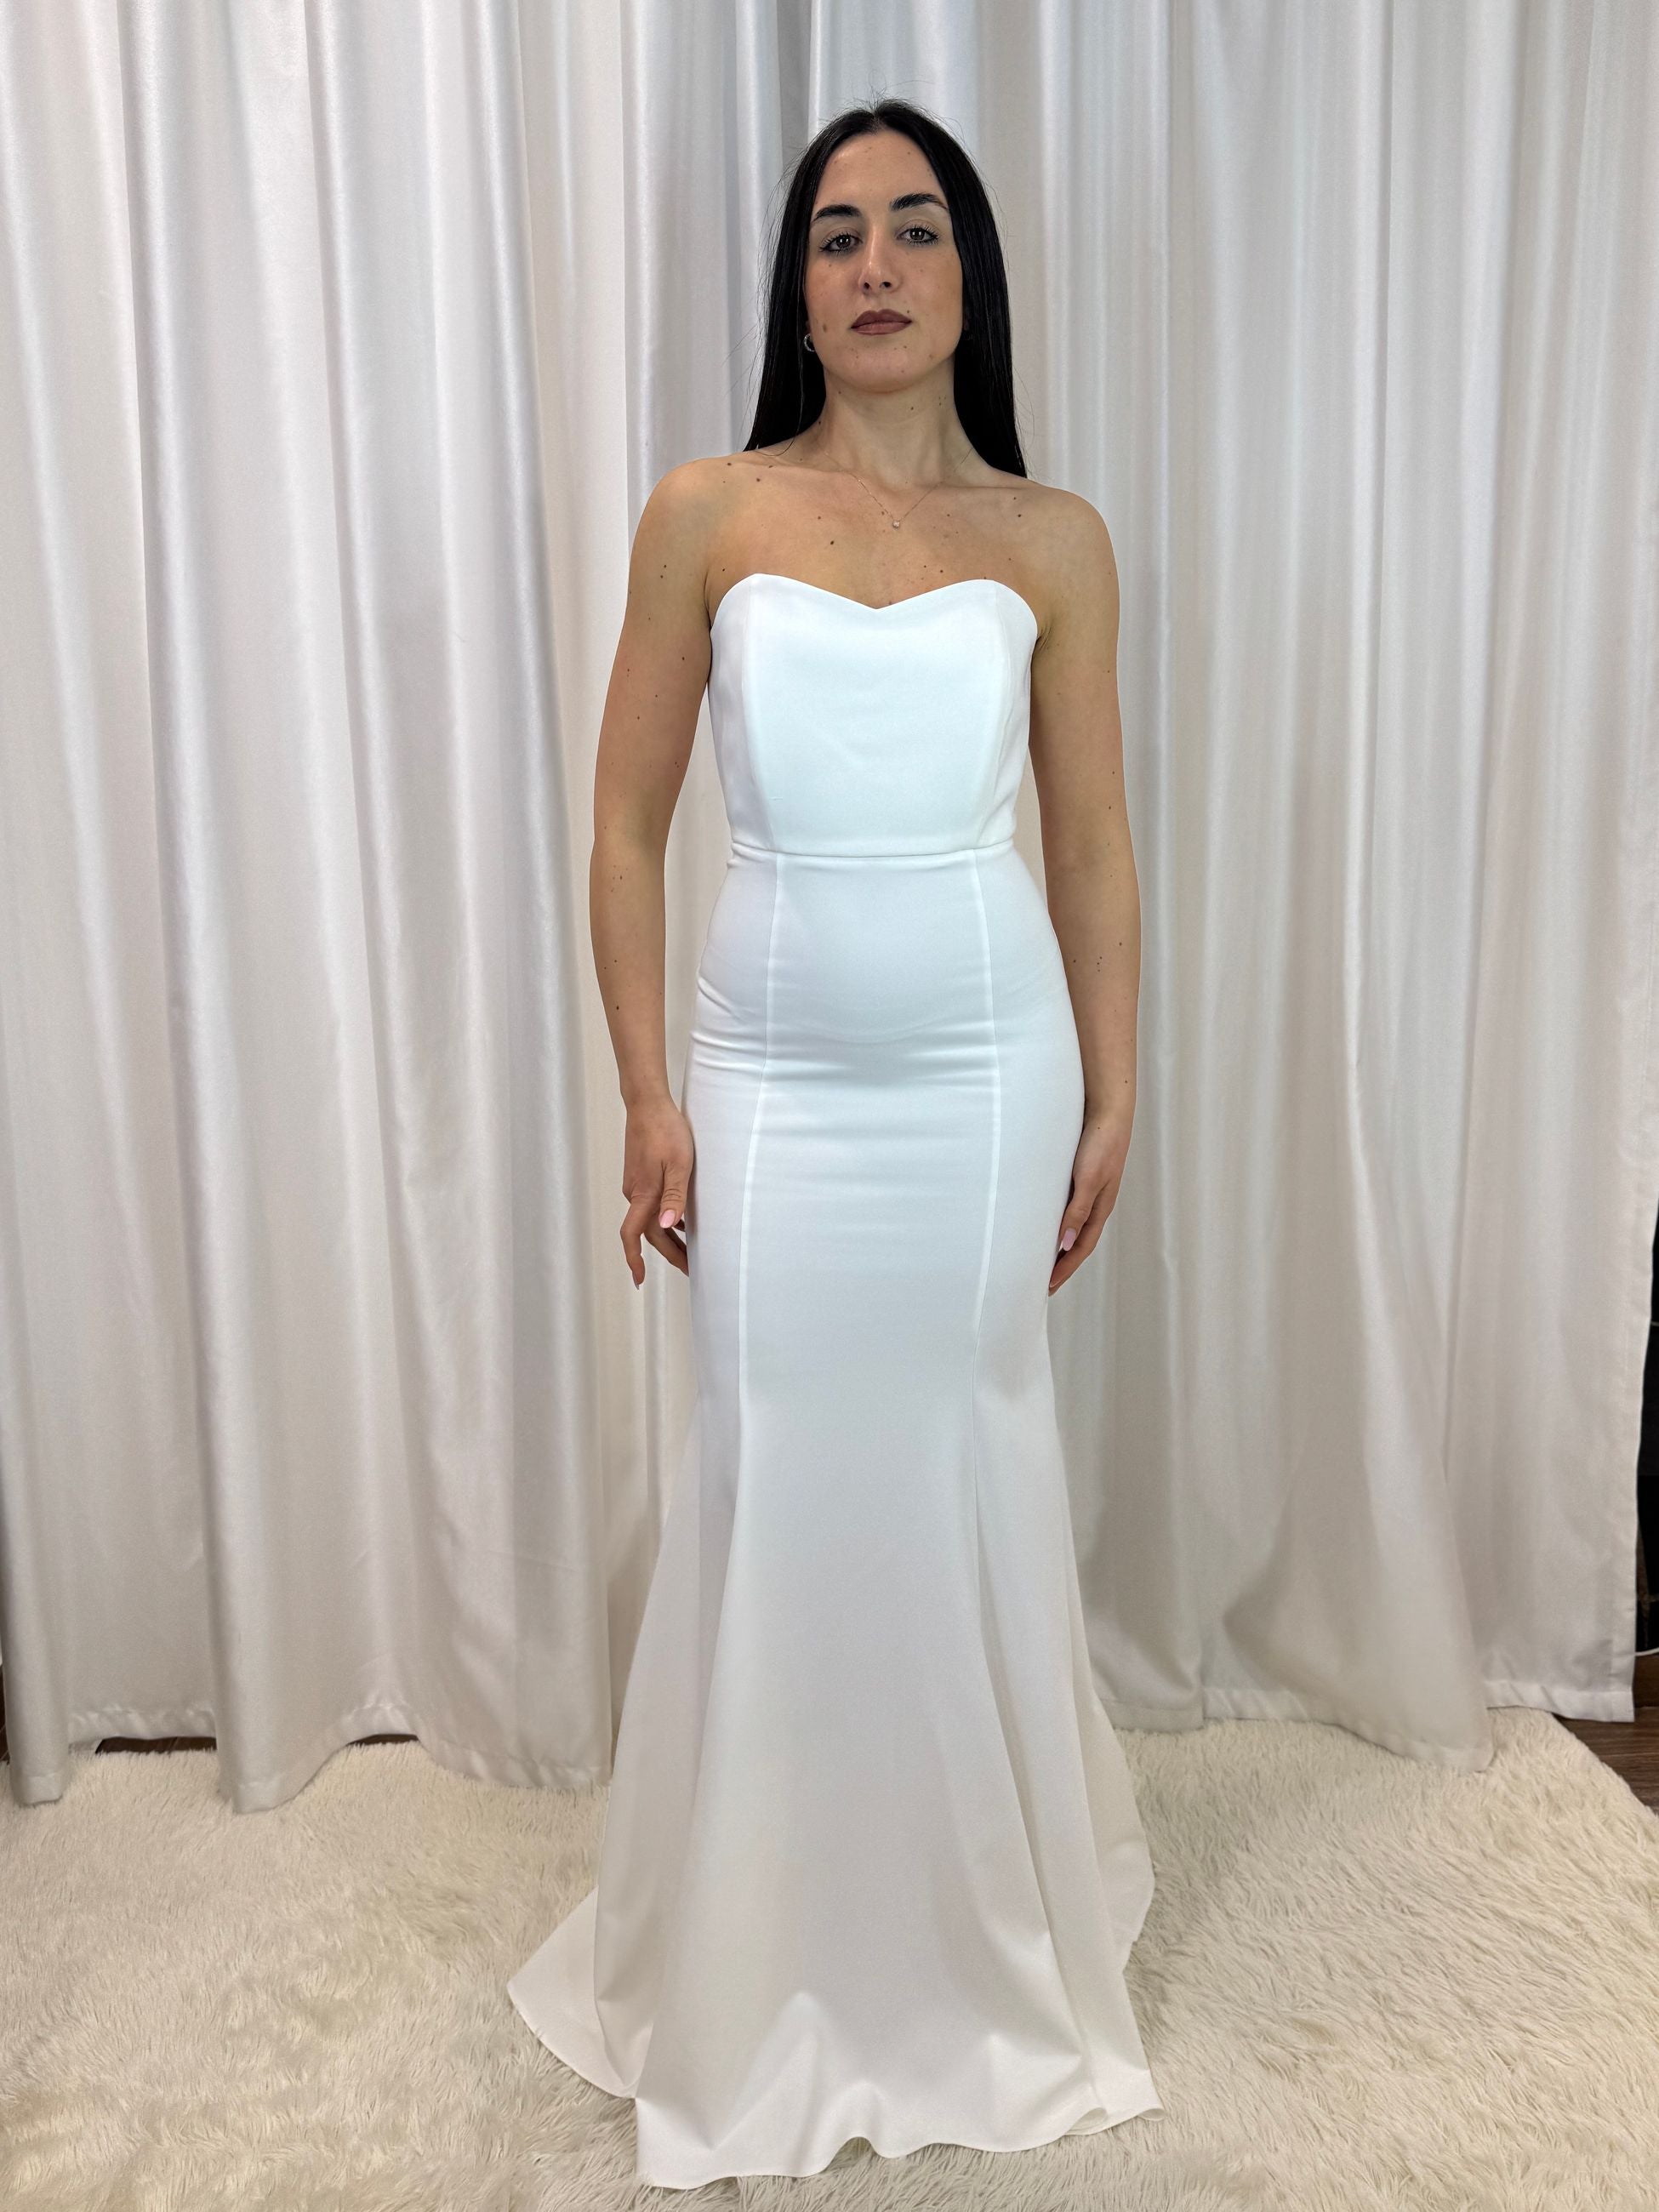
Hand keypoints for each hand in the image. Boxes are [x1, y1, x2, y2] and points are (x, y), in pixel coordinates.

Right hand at [620, 1098, 693, 1284]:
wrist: (647, 1104)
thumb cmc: (666, 1130)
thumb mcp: (680, 1163)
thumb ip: (675, 1196)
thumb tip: (669, 1226)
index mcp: (643, 1193)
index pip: (633, 1235)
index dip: (634, 1260)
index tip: (640, 1279)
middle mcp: (635, 1193)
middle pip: (649, 1233)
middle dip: (669, 1253)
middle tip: (691, 1268)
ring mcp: (635, 1184)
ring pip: (650, 1219)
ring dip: (668, 1237)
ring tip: (691, 1250)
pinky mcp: (639, 1175)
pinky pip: (650, 1205)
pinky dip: (665, 1219)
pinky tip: (682, 1221)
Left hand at [1049, 1106, 1130, 1295]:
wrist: (1108, 1110)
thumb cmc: (1100, 1143)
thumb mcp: (1087, 1179)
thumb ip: (1077, 1211)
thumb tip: (1065, 1244)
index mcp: (1100, 1208)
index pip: (1081, 1248)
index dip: (1065, 1268)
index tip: (1048, 1286)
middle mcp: (1096, 1203)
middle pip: (1078, 1242)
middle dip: (1063, 1264)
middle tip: (1045, 1283)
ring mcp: (1090, 1190)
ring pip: (1074, 1226)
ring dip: (1061, 1245)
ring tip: (1045, 1260)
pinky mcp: (1081, 1176)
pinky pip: (1069, 1208)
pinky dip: (1059, 1223)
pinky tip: (1047, 1223)